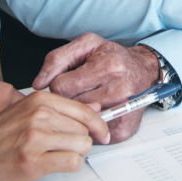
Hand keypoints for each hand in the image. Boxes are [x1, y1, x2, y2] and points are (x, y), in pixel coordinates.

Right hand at [0, 91, 109, 180]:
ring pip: (82, 146)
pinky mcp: (32, 161)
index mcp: (38, 101)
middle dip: (83, 142)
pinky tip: (54, 165)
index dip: (99, 124)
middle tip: (69, 149)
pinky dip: (70, 166)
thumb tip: (95, 107)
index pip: (85, 110)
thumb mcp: (25, 113)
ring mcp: (35, 138)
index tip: (103, 133)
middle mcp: (39, 116)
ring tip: (57, 157)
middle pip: (85, 129)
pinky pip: (71, 163)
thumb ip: (59, 110)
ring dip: (76, 155)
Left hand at [34, 32, 160, 143]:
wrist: (143, 69)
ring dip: (79, 113)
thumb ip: (57, 59)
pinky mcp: (124, 128)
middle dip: (69, 98)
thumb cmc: (113, 57)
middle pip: (69, 105)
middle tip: (80, 90)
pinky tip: (96, 112)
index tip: (70, 80)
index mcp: (108, 66)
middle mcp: (119, 88)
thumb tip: (38, 83)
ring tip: (88, 99)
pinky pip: (93, 135)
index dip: (60, 83)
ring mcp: (122, 111)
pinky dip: (90, 126)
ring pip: (79, 121)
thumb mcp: (86, 45)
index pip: (61, 86)